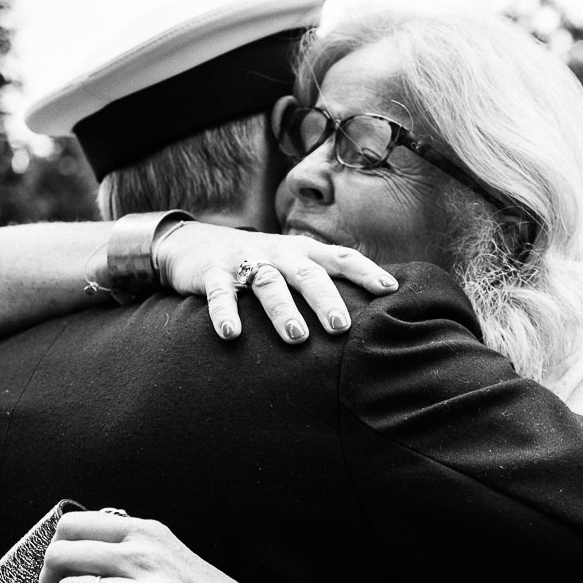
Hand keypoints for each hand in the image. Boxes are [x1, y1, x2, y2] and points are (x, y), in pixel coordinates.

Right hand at [154, 223, 397, 343]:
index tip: (390, 290)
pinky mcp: (212, 273)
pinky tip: (231, 334)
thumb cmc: (257, 263)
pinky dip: (225, 313)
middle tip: (342, 328)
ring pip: (268, 284)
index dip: (366, 272)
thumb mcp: (290, 265)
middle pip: (307, 274)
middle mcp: (278, 253)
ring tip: (297, 338)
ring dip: (283, 311)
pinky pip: (220, 294)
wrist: (191, 244)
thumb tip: (370, 312)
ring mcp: (245, 261)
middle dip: (326, 300)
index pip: (341, 257)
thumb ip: (322, 281)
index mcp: (303, 252)